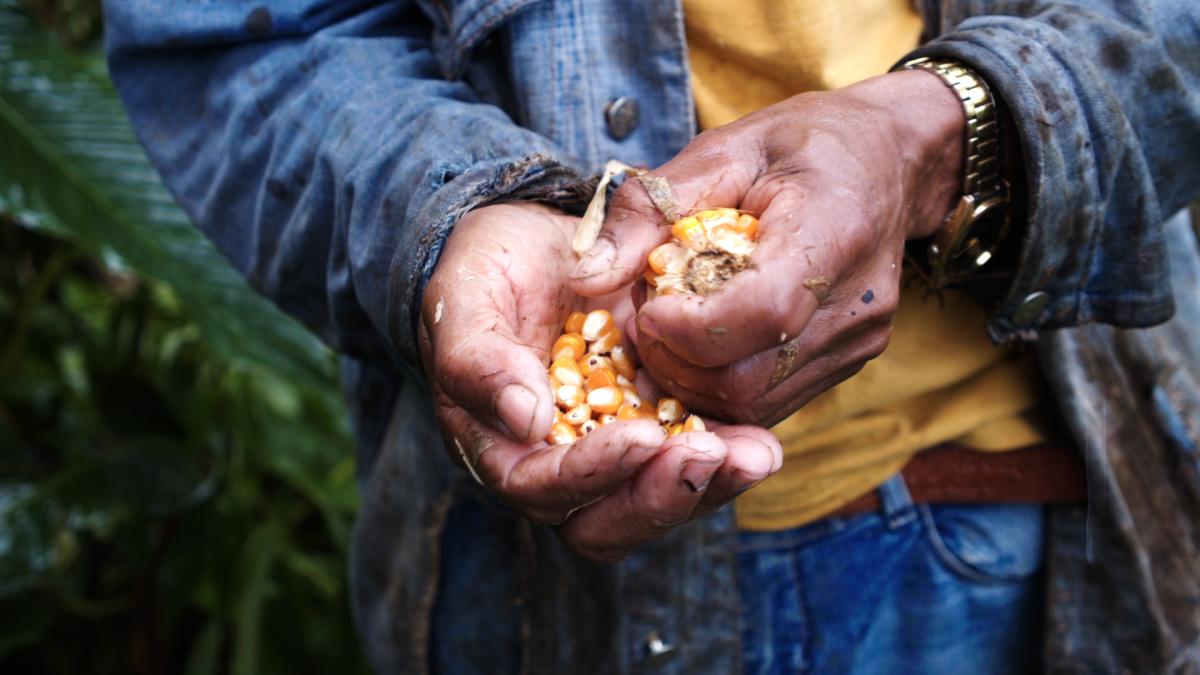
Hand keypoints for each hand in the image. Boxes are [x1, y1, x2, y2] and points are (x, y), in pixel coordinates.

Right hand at [418, 202, 780, 560]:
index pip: (540, 487)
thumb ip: (479, 358)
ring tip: (754, 454)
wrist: (539, 246)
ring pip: (655, 503)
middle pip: (603, 523)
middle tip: (709, 456)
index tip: (641, 436)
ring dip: (707, 488)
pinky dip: (730, 460)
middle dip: (658, 497)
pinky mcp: (659, 429)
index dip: (589, 473)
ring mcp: (612, 452)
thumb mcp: (467, 297)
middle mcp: (556, 466)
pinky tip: (761, 442)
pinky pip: (693, 465)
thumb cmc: (486, 271)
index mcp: (499, 446)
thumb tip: (525, 420)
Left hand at [570, 70, 965, 425]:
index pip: (761, 313)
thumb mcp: (722, 149)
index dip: (688, 326)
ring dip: (690, 377)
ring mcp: (856, 345)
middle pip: (747, 379)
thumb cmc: (803, 145)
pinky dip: (718, 383)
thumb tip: (584, 276)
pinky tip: (702, 341)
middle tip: (647, 314)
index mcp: (833, 233)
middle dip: (674, 359)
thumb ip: (649, 207)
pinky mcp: (846, 365)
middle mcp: (855, 306)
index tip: (648, 303)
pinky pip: (768, 401)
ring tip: (672, 324)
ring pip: (752, 403)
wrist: (892, 162)